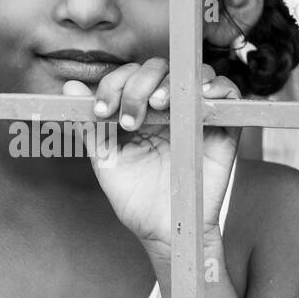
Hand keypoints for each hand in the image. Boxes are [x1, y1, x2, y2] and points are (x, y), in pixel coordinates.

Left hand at [62, 58, 240, 251]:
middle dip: (138, 85)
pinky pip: (230, 94)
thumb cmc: (135, 197)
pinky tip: (201, 98)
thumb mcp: (105, 158)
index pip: (130, 75)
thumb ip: (89, 124)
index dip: (114, 84)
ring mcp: (196, 115)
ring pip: (194, 73)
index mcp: (140, 110)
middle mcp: (169, 107)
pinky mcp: (224, 128)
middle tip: (130, 118)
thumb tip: (69, 88)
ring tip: (160, 105)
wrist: (162, 230)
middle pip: (160, 68)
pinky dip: (218, 87)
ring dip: (174, 82)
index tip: (101, 111)